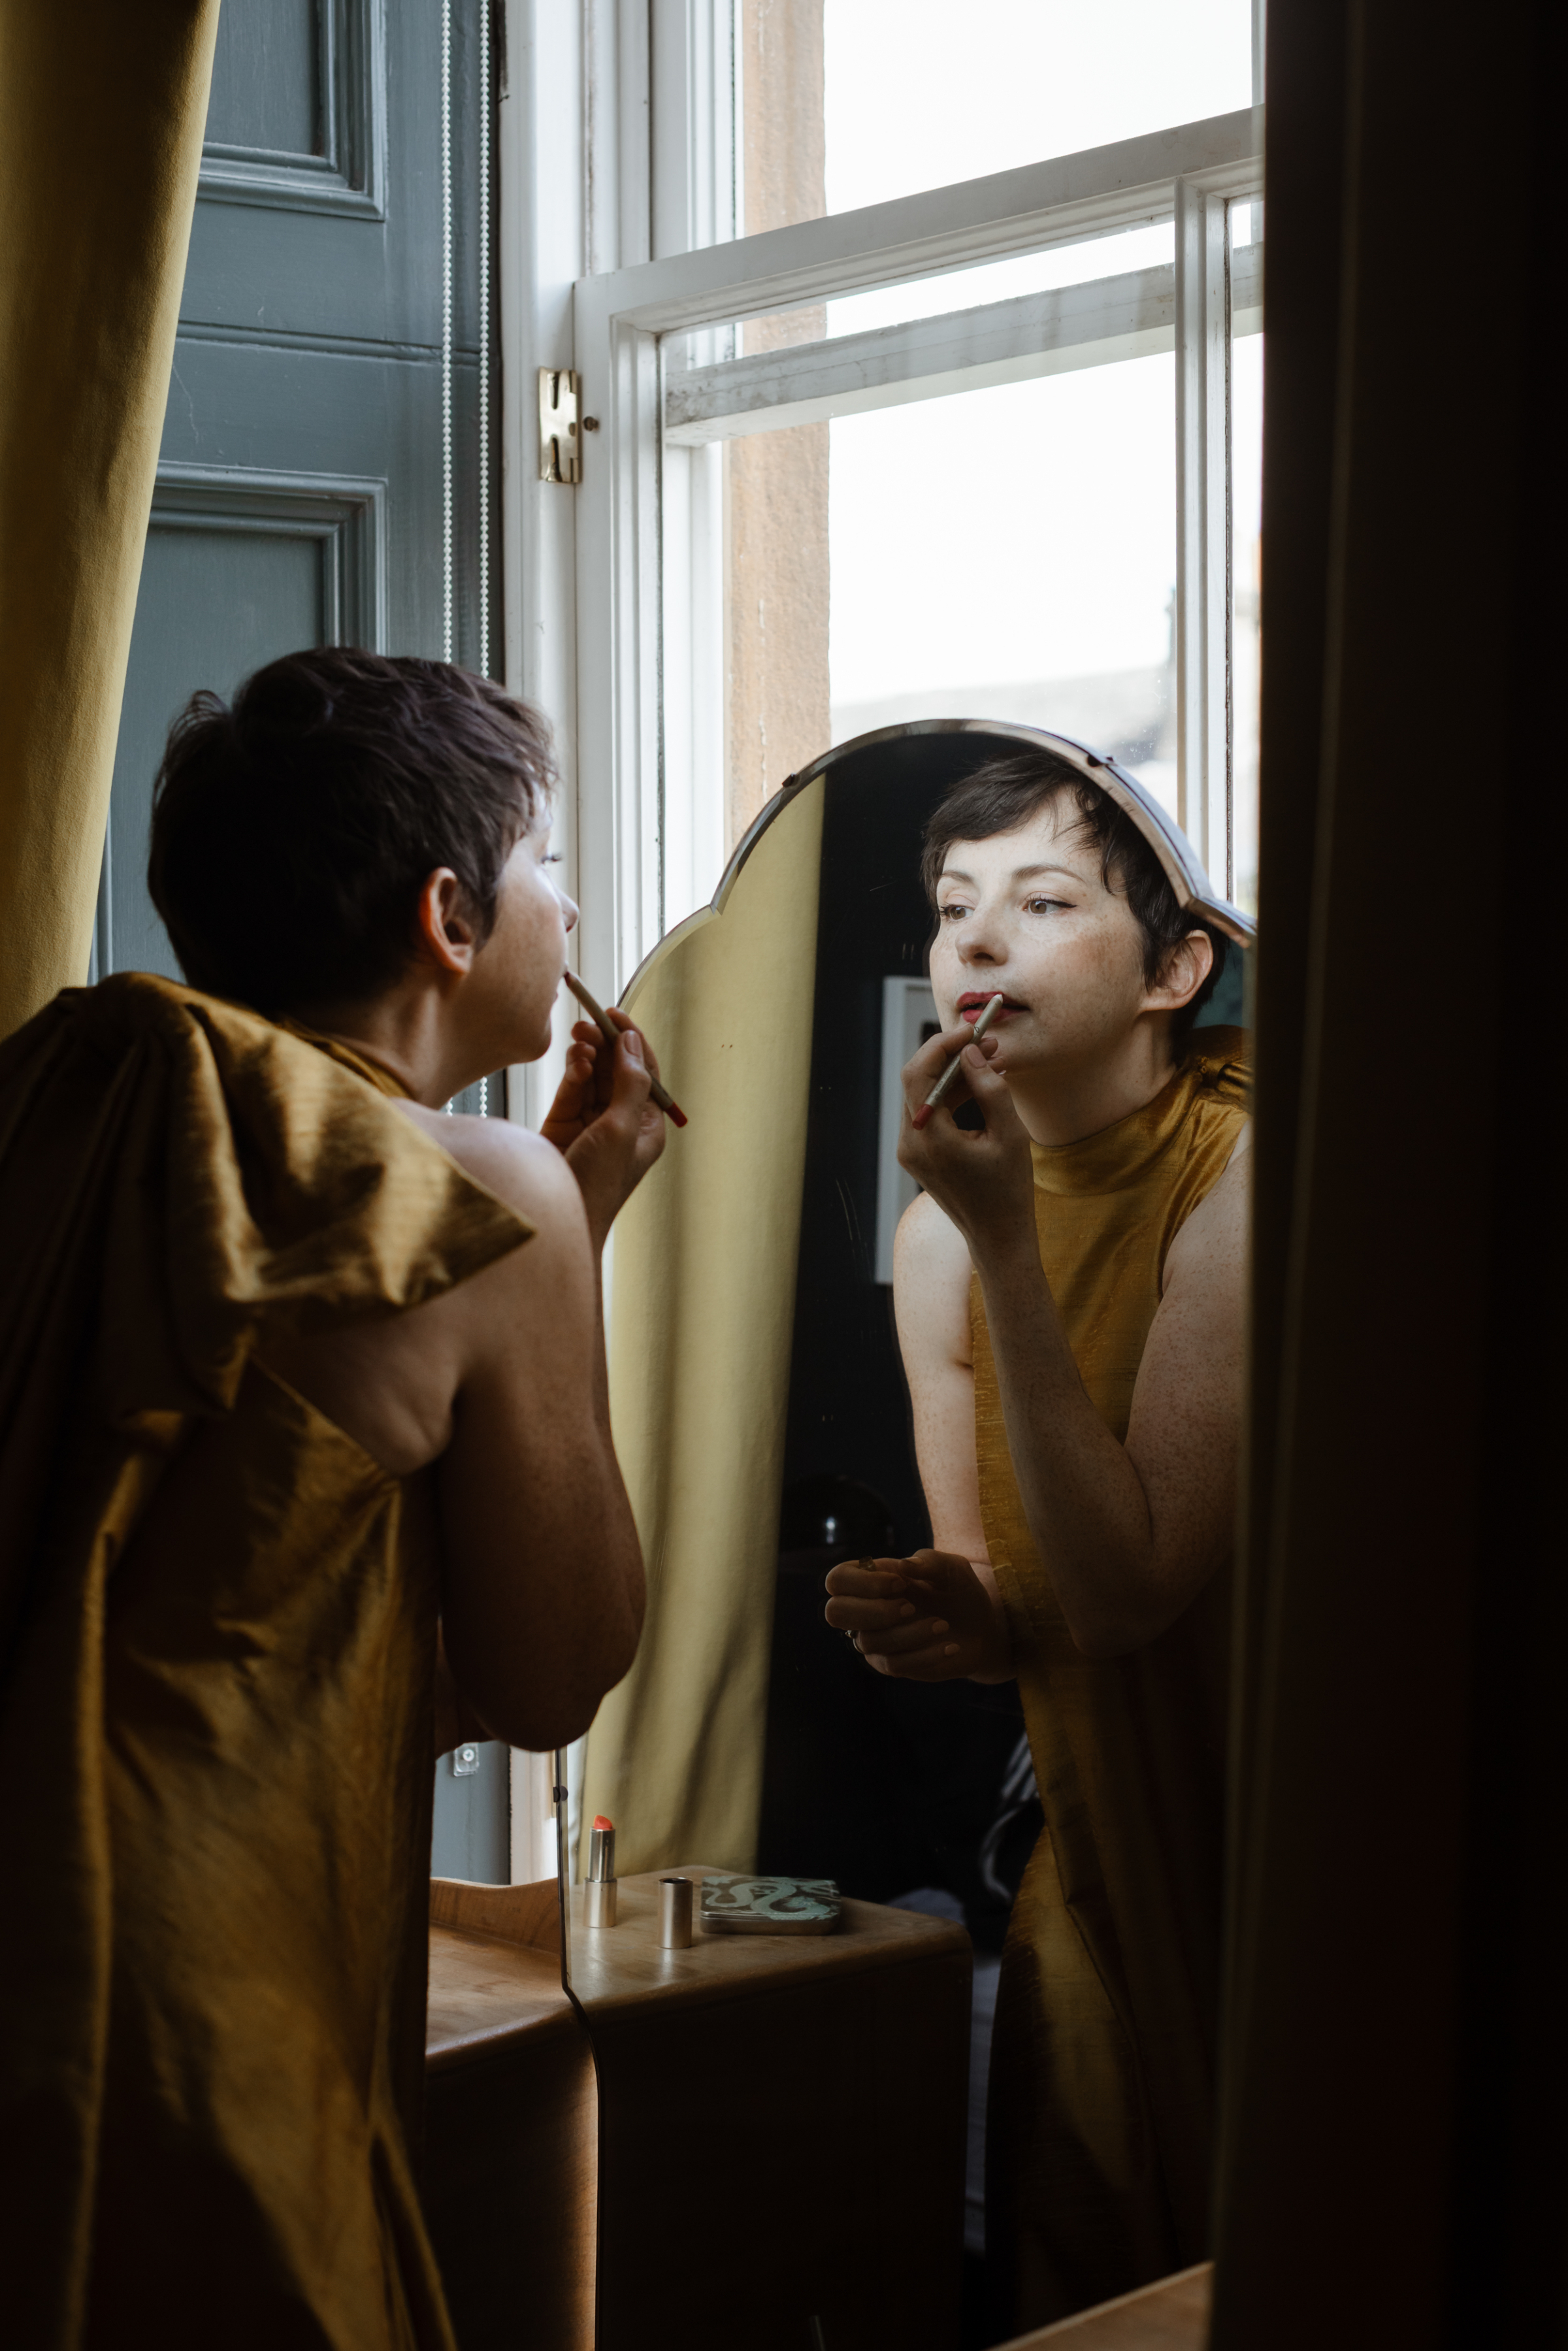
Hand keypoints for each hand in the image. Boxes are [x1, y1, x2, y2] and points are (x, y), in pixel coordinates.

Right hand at [540, 1010, 665, 1247]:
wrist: (558, 1219)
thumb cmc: (598, 1184)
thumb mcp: (622, 1129)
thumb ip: (629, 1083)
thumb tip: (631, 1042)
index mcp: (647, 1126)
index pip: (644, 1072)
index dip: (631, 1040)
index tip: (615, 1015)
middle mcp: (621, 1122)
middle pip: (616, 1070)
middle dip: (605, 1044)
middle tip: (588, 1023)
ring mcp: (590, 1123)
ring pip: (592, 1077)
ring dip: (588, 1056)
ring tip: (579, 1039)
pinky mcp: (563, 1125)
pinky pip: (571, 1090)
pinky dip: (572, 1074)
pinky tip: (572, 1064)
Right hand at [823, 1548, 1012, 1681]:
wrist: (980, 1624)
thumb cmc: (958, 1589)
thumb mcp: (951, 1568)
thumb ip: (928, 1561)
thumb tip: (901, 1565)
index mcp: (871, 1580)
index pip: (838, 1580)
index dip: (862, 1582)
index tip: (901, 1582)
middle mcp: (865, 1611)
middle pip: (836, 1612)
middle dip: (873, 1611)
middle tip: (911, 1607)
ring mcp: (876, 1641)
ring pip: (870, 1642)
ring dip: (910, 1633)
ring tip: (943, 1625)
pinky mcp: (893, 1665)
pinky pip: (895, 1665)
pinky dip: (926, 1655)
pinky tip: (951, 1646)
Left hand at [896, 1022, 1033, 1253]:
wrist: (997, 1236)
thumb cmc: (1008, 1190)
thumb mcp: (1010, 1135)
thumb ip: (990, 1089)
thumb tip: (972, 1054)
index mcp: (929, 1139)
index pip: (920, 1074)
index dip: (943, 1045)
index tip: (973, 1030)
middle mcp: (910, 1144)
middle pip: (917, 1080)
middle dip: (950, 1056)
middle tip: (986, 1042)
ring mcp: (910, 1151)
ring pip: (923, 1095)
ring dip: (954, 1075)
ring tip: (993, 1062)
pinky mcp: (917, 1155)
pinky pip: (929, 1113)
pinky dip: (951, 1096)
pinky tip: (981, 1088)